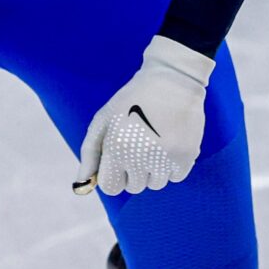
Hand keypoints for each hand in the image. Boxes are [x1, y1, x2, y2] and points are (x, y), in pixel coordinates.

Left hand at [74, 36, 212, 195]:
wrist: (171, 81)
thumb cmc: (129, 102)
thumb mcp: (102, 123)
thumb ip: (89, 155)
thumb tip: (80, 186)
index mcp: (115, 149)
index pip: (111, 188)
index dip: (112, 175)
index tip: (117, 161)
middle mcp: (140, 157)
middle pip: (134, 187)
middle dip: (132, 172)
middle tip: (137, 145)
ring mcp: (165, 158)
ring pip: (156, 184)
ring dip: (153, 170)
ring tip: (153, 142)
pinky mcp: (187, 155)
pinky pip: (175, 177)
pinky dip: (171, 166)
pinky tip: (168, 144)